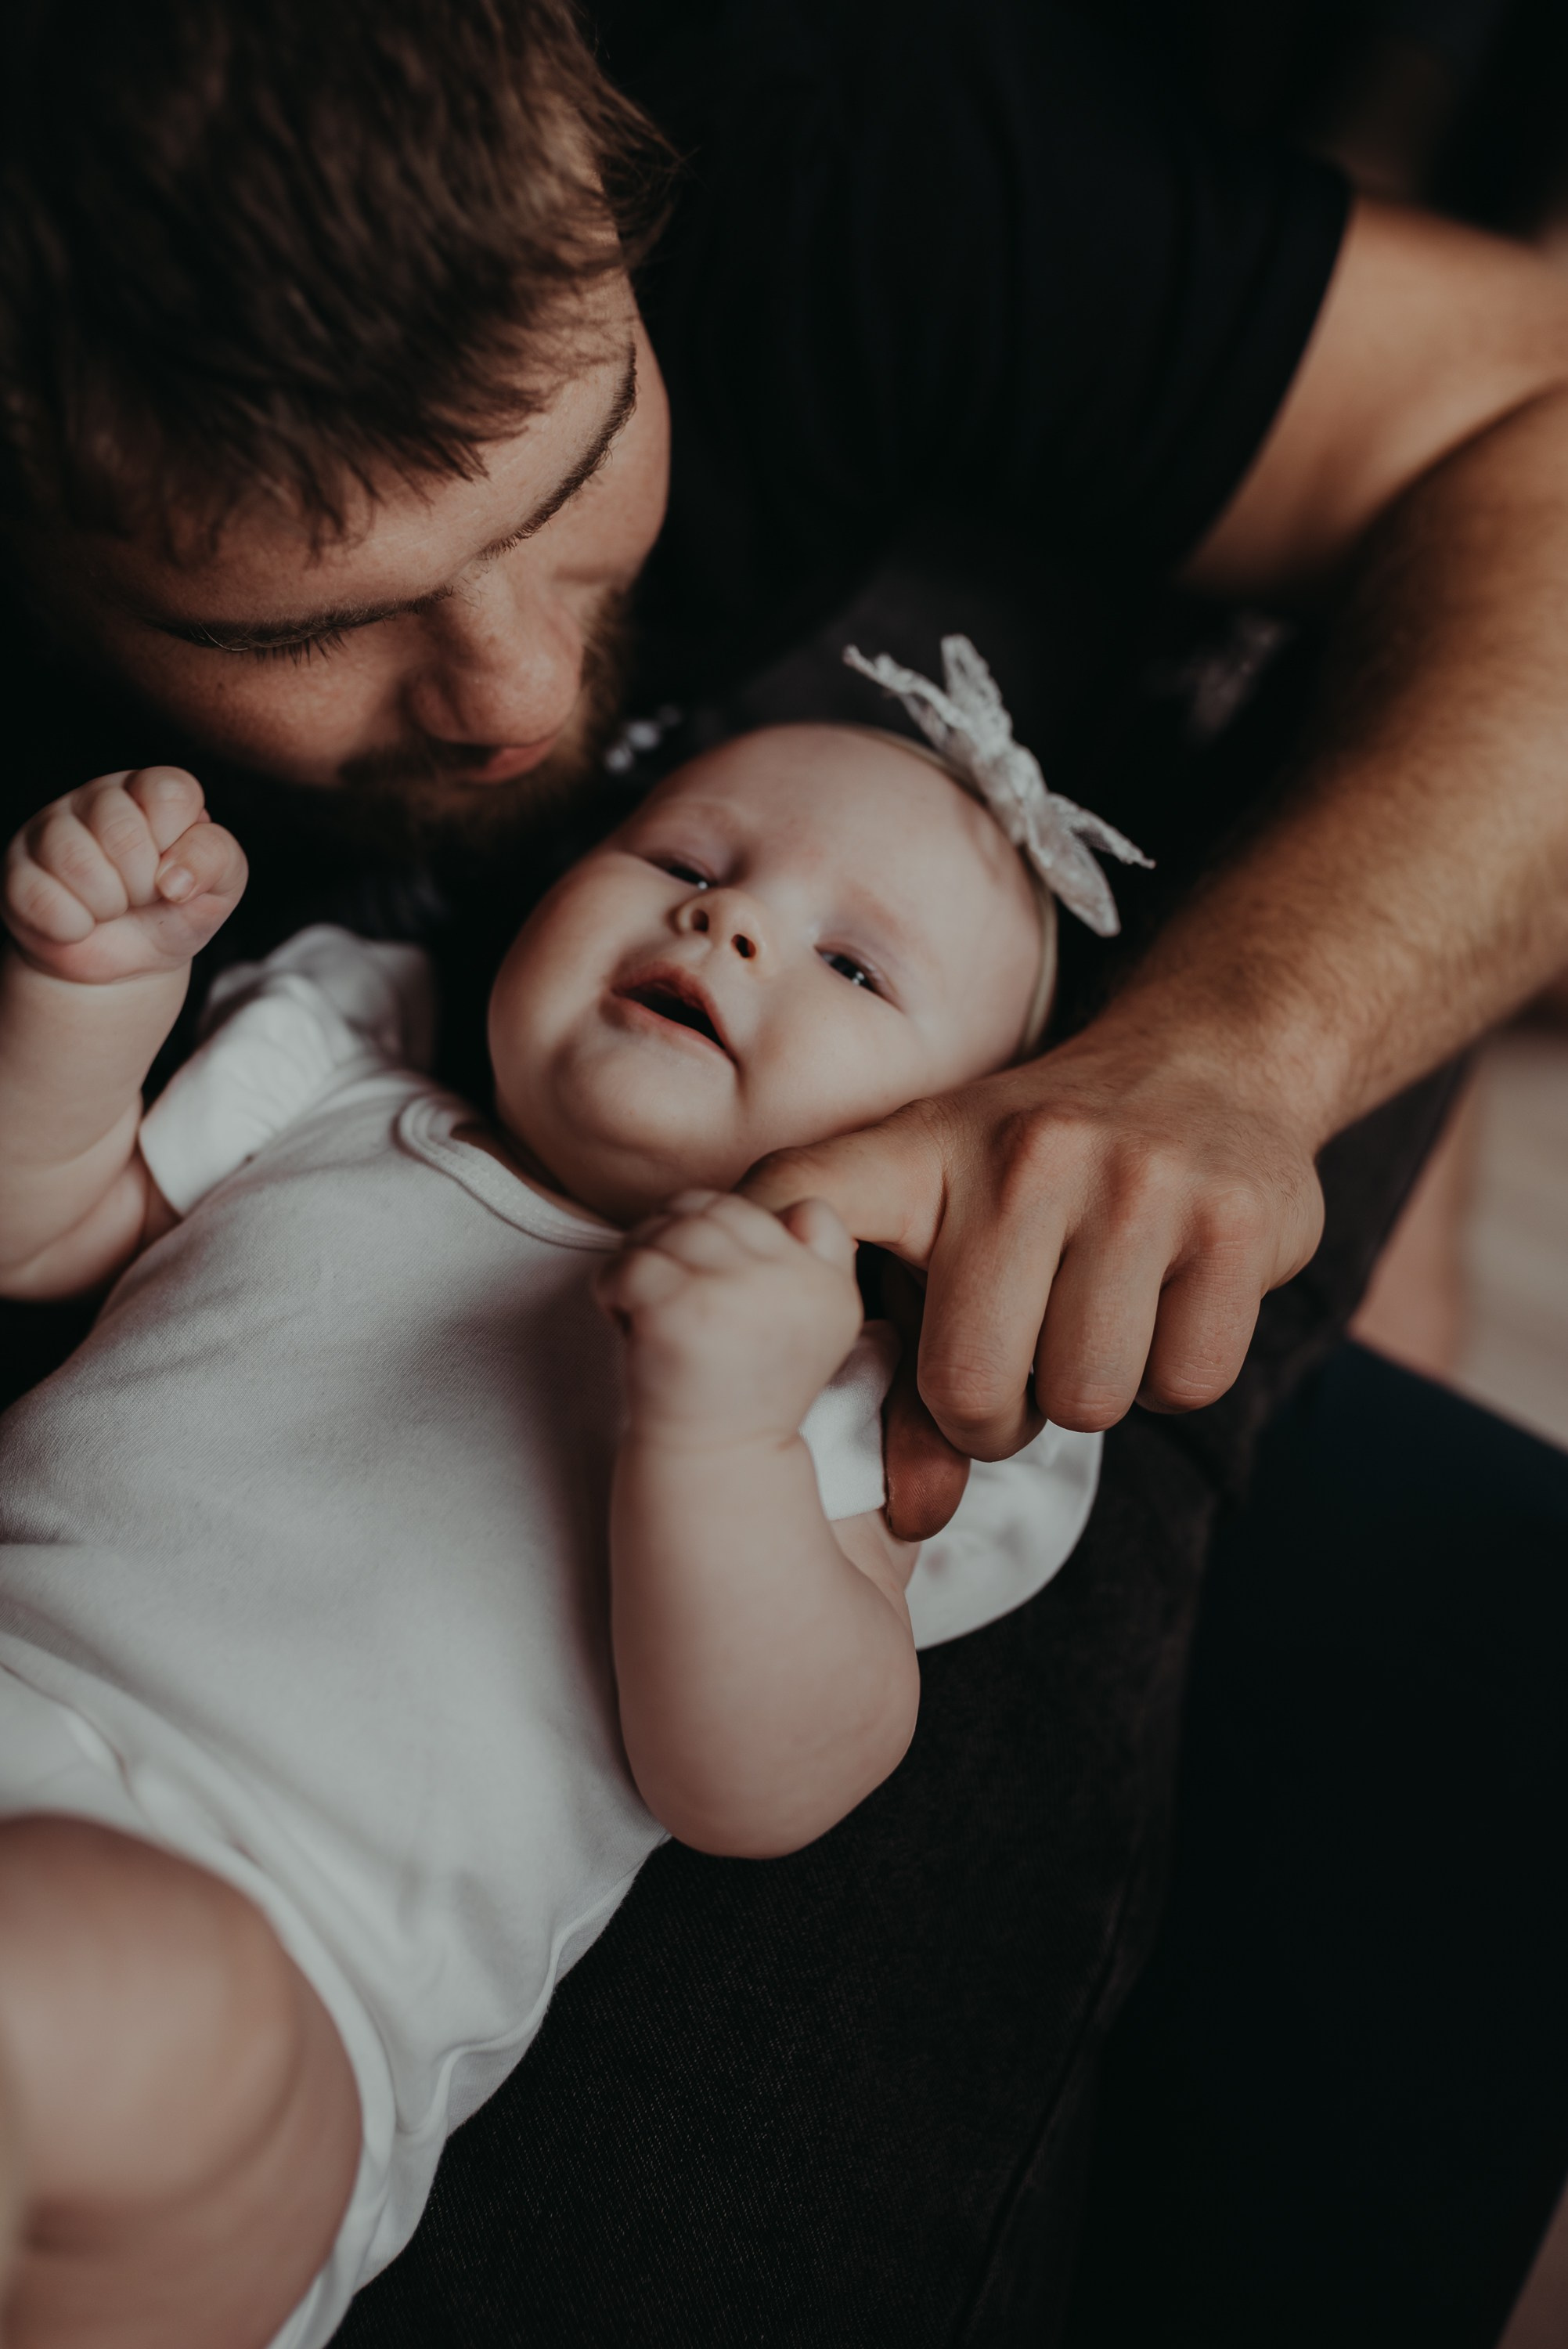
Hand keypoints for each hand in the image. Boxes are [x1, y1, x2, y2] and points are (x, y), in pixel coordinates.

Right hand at [3, 769, 245, 984]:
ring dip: (108, 905)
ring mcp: (50, 829)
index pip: (170, 791)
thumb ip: (218, 859)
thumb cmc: (174, 911)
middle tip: (141, 895)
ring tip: (112, 908)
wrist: (128, 965)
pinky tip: (81, 923)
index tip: (176, 871)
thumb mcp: (220, 887)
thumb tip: (174, 876)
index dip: (179, 844)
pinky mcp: (17, 870)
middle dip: (143, 883)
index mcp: (150, 790)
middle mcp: (98, 798)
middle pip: (121, 829)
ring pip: (76, 860)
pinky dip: (73, 926)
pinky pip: (43, 899)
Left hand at [595, 1189, 863, 1449]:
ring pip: (665, 1229)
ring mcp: (736, 1294)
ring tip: (647, 1309)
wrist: (712, 1462)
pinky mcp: (681, 1311)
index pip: (765, 1207)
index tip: (710, 1280)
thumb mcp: (814, 1326)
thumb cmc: (745, 1386)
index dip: (722, 1231)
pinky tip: (625, 1322)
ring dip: (641, 1261)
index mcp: (828, 1285)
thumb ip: (819, 1258)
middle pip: (710, 1209)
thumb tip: (798, 1207)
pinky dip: (611, 1288)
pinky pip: (628, 1262)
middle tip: (664, 1291)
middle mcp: (793, 1284)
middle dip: (673, 1240)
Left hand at [744, 1015, 1324, 1473]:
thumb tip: (910, 1519)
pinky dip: (1172, 1377)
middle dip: (992, 1416)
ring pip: (1084, 1400)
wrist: (1208, 1060)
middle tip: (1016, 1362)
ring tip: (1088, 1323)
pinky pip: (1184, 1385)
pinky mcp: (1235, 1222)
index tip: (743, 1332)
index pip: (802, 1202)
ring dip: (1086, 1396)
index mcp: (921, 1147)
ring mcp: (1137, 1181)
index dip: (756, 1275)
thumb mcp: (949, 1231)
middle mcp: (1026, 1154)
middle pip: (970, 1389)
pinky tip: (1161, 1308)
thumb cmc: (1045, 1177)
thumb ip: (904, 1372)